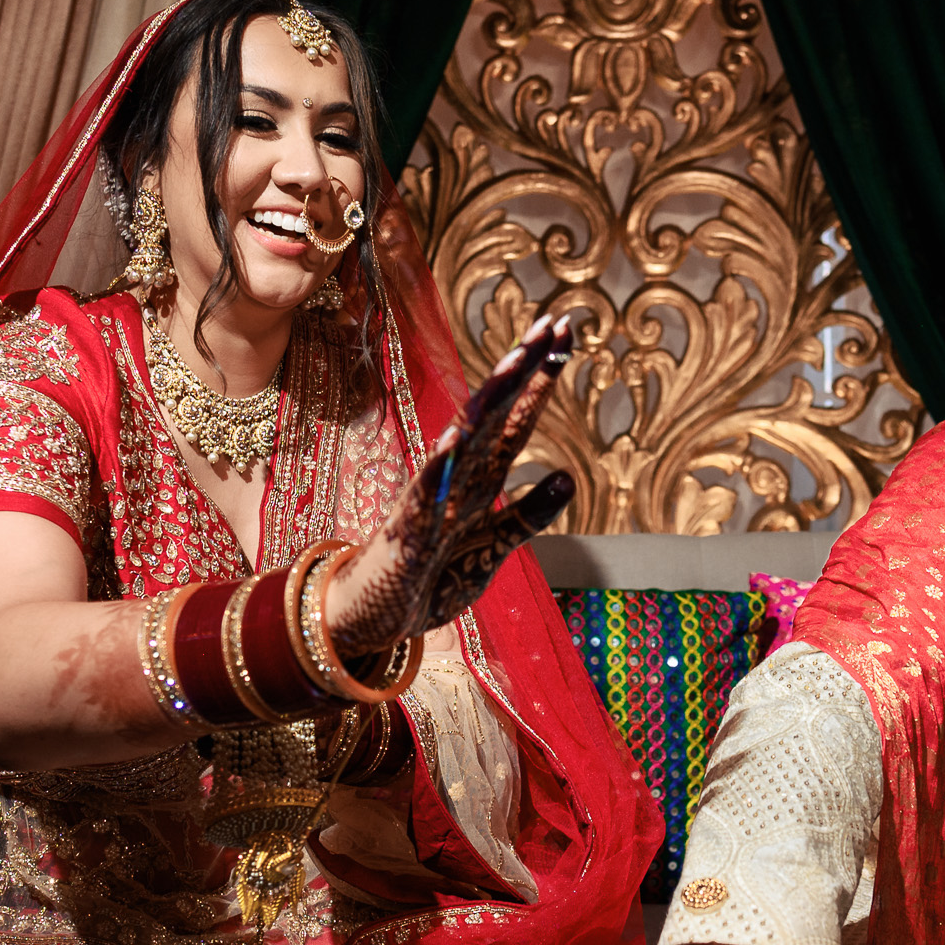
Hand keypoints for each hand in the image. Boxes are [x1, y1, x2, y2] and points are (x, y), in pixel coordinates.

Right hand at [324, 314, 574, 656]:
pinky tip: (454, 437)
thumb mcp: (493, 548)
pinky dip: (439, 466)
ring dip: (490, 401)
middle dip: (523, 370)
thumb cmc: (433, 580)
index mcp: (478, 482)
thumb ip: (529, 516)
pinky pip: (424, 494)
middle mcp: (456, 479)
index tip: (565, 336)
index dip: (540, 381)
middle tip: (551, 323)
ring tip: (516, 363)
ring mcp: (431, 500)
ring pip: (464, 441)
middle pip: (495, 416)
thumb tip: (568, 476)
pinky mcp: (408, 532)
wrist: (375, 621)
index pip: (514, 421)